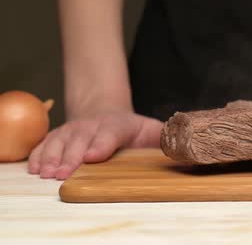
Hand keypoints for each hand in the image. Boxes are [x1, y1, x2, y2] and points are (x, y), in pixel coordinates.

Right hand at [27, 112, 161, 179]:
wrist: (104, 111)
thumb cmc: (131, 128)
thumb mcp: (151, 129)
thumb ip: (164, 137)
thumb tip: (182, 145)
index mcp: (117, 126)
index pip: (109, 134)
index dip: (101, 145)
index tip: (94, 156)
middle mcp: (92, 127)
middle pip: (80, 141)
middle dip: (72, 157)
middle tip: (64, 173)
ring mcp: (73, 130)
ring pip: (60, 142)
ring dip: (52, 158)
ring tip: (47, 173)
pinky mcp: (58, 136)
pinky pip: (45, 144)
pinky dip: (38, 155)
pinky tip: (35, 168)